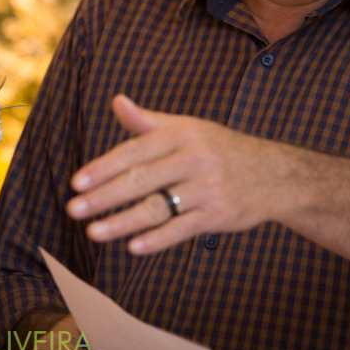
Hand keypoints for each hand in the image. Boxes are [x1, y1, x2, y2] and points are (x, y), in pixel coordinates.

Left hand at [66, 94, 296, 254]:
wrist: (276, 175)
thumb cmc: (219, 148)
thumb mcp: (187, 127)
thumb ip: (148, 121)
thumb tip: (116, 101)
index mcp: (182, 134)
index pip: (134, 151)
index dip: (103, 167)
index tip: (75, 182)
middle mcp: (194, 159)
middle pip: (140, 180)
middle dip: (103, 196)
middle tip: (73, 209)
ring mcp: (207, 189)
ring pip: (157, 208)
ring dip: (122, 222)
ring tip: (93, 233)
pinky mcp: (218, 215)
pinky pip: (182, 229)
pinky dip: (157, 240)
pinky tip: (133, 247)